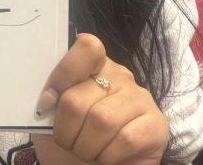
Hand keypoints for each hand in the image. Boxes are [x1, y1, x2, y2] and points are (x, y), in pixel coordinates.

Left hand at [31, 33, 168, 164]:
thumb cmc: (73, 141)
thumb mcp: (51, 117)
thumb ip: (49, 97)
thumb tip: (45, 95)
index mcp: (93, 66)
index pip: (86, 48)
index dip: (62, 76)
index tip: (45, 104)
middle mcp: (120, 76)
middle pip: (80, 96)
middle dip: (66, 129)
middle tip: (69, 143)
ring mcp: (140, 98)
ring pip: (102, 119)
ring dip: (86, 146)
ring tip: (87, 152)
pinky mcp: (156, 124)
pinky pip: (125, 139)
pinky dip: (108, 156)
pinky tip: (107, 157)